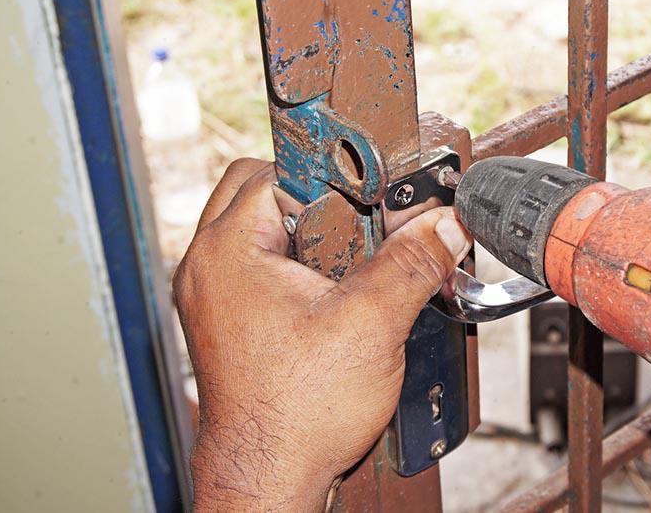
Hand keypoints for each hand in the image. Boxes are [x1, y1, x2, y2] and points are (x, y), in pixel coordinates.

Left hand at [174, 159, 471, 510]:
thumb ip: (411, 264)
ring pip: (253, 228)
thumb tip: (444, 223)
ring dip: (299, 232)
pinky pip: (251, 266)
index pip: (274, 172)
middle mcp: (206, 268)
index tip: (366, 193)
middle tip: (354, 225)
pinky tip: (326, 293)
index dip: (328, 178)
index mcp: (226, 252)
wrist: (269, 479)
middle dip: (311, 199)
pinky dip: (286, 264)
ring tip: (344, 259)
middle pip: (256, 192)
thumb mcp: (370, 325)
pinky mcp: (224, 320)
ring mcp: (210, 296)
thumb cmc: (296, 414)